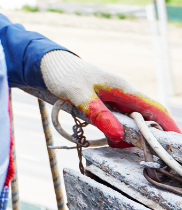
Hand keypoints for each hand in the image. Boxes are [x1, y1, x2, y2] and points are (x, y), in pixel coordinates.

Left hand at [41, 50, 179, 145]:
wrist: (51, 65)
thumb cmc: (64, 75)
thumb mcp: (78, 94)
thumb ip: (97, 113)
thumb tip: (118, 135)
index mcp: (123, 88)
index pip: (154, 108)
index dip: (169, 125)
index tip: (178, 141)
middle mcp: (123, 94)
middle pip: (146, 118)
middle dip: (150, 136)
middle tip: (148, 154)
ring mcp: (115, 100)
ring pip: (132, 122)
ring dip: (130, 136)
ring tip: (119, 146)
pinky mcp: (106, 105)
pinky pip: (119, 122)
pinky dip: (118, 132)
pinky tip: (110, 140)